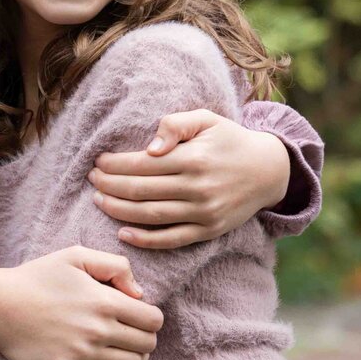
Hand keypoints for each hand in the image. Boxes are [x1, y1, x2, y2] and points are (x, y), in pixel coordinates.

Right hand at [0, 247, 163, 359]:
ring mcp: (84, 356)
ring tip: (120, 351)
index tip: (137, 316)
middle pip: (147, 344)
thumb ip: (115, 265)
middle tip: (129, 334)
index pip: (153, 319)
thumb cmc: (37, 277)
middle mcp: (99, 330)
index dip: (150, 317)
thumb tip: (139, 294)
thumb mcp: (76, 255)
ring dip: (134, 359)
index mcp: (105, 301)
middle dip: (144, 338)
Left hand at [88, 113, 290, 248]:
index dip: (115, 164)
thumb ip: (175, 125)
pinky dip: (145, 240)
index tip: (99, 161)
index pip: (142, 164)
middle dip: (109, 185)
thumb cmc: (229, 139)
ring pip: (151, 216)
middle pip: (141, 190)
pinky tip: (123, 233)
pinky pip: (171, 240)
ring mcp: (203, 213)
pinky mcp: (208, 231)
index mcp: (193, 158)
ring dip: (119, 210)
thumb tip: (149, 148)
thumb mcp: (206, 120)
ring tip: (99, 200)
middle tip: (92, 179)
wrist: (268, 170)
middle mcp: (197, 187)